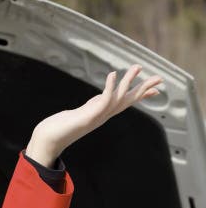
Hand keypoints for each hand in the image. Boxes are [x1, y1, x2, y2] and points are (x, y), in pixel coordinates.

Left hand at [26, 64, 164, 163]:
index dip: (141, 96)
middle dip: (144, 89)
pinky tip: (112, 74)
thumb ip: (91, 106)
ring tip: (137, 67)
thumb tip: (99, 100)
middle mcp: (102, 116)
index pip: (125, 103)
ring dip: (129, 82)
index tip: (156, 90)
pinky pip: (103, 100)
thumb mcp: (80, 113)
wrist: (47, 140)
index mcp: (102, 114)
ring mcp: (97, 117)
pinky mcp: (89, 116)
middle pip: (128, 101)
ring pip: (119, 98)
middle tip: (160, 78)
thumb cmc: (59, 128)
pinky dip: (109, 87)